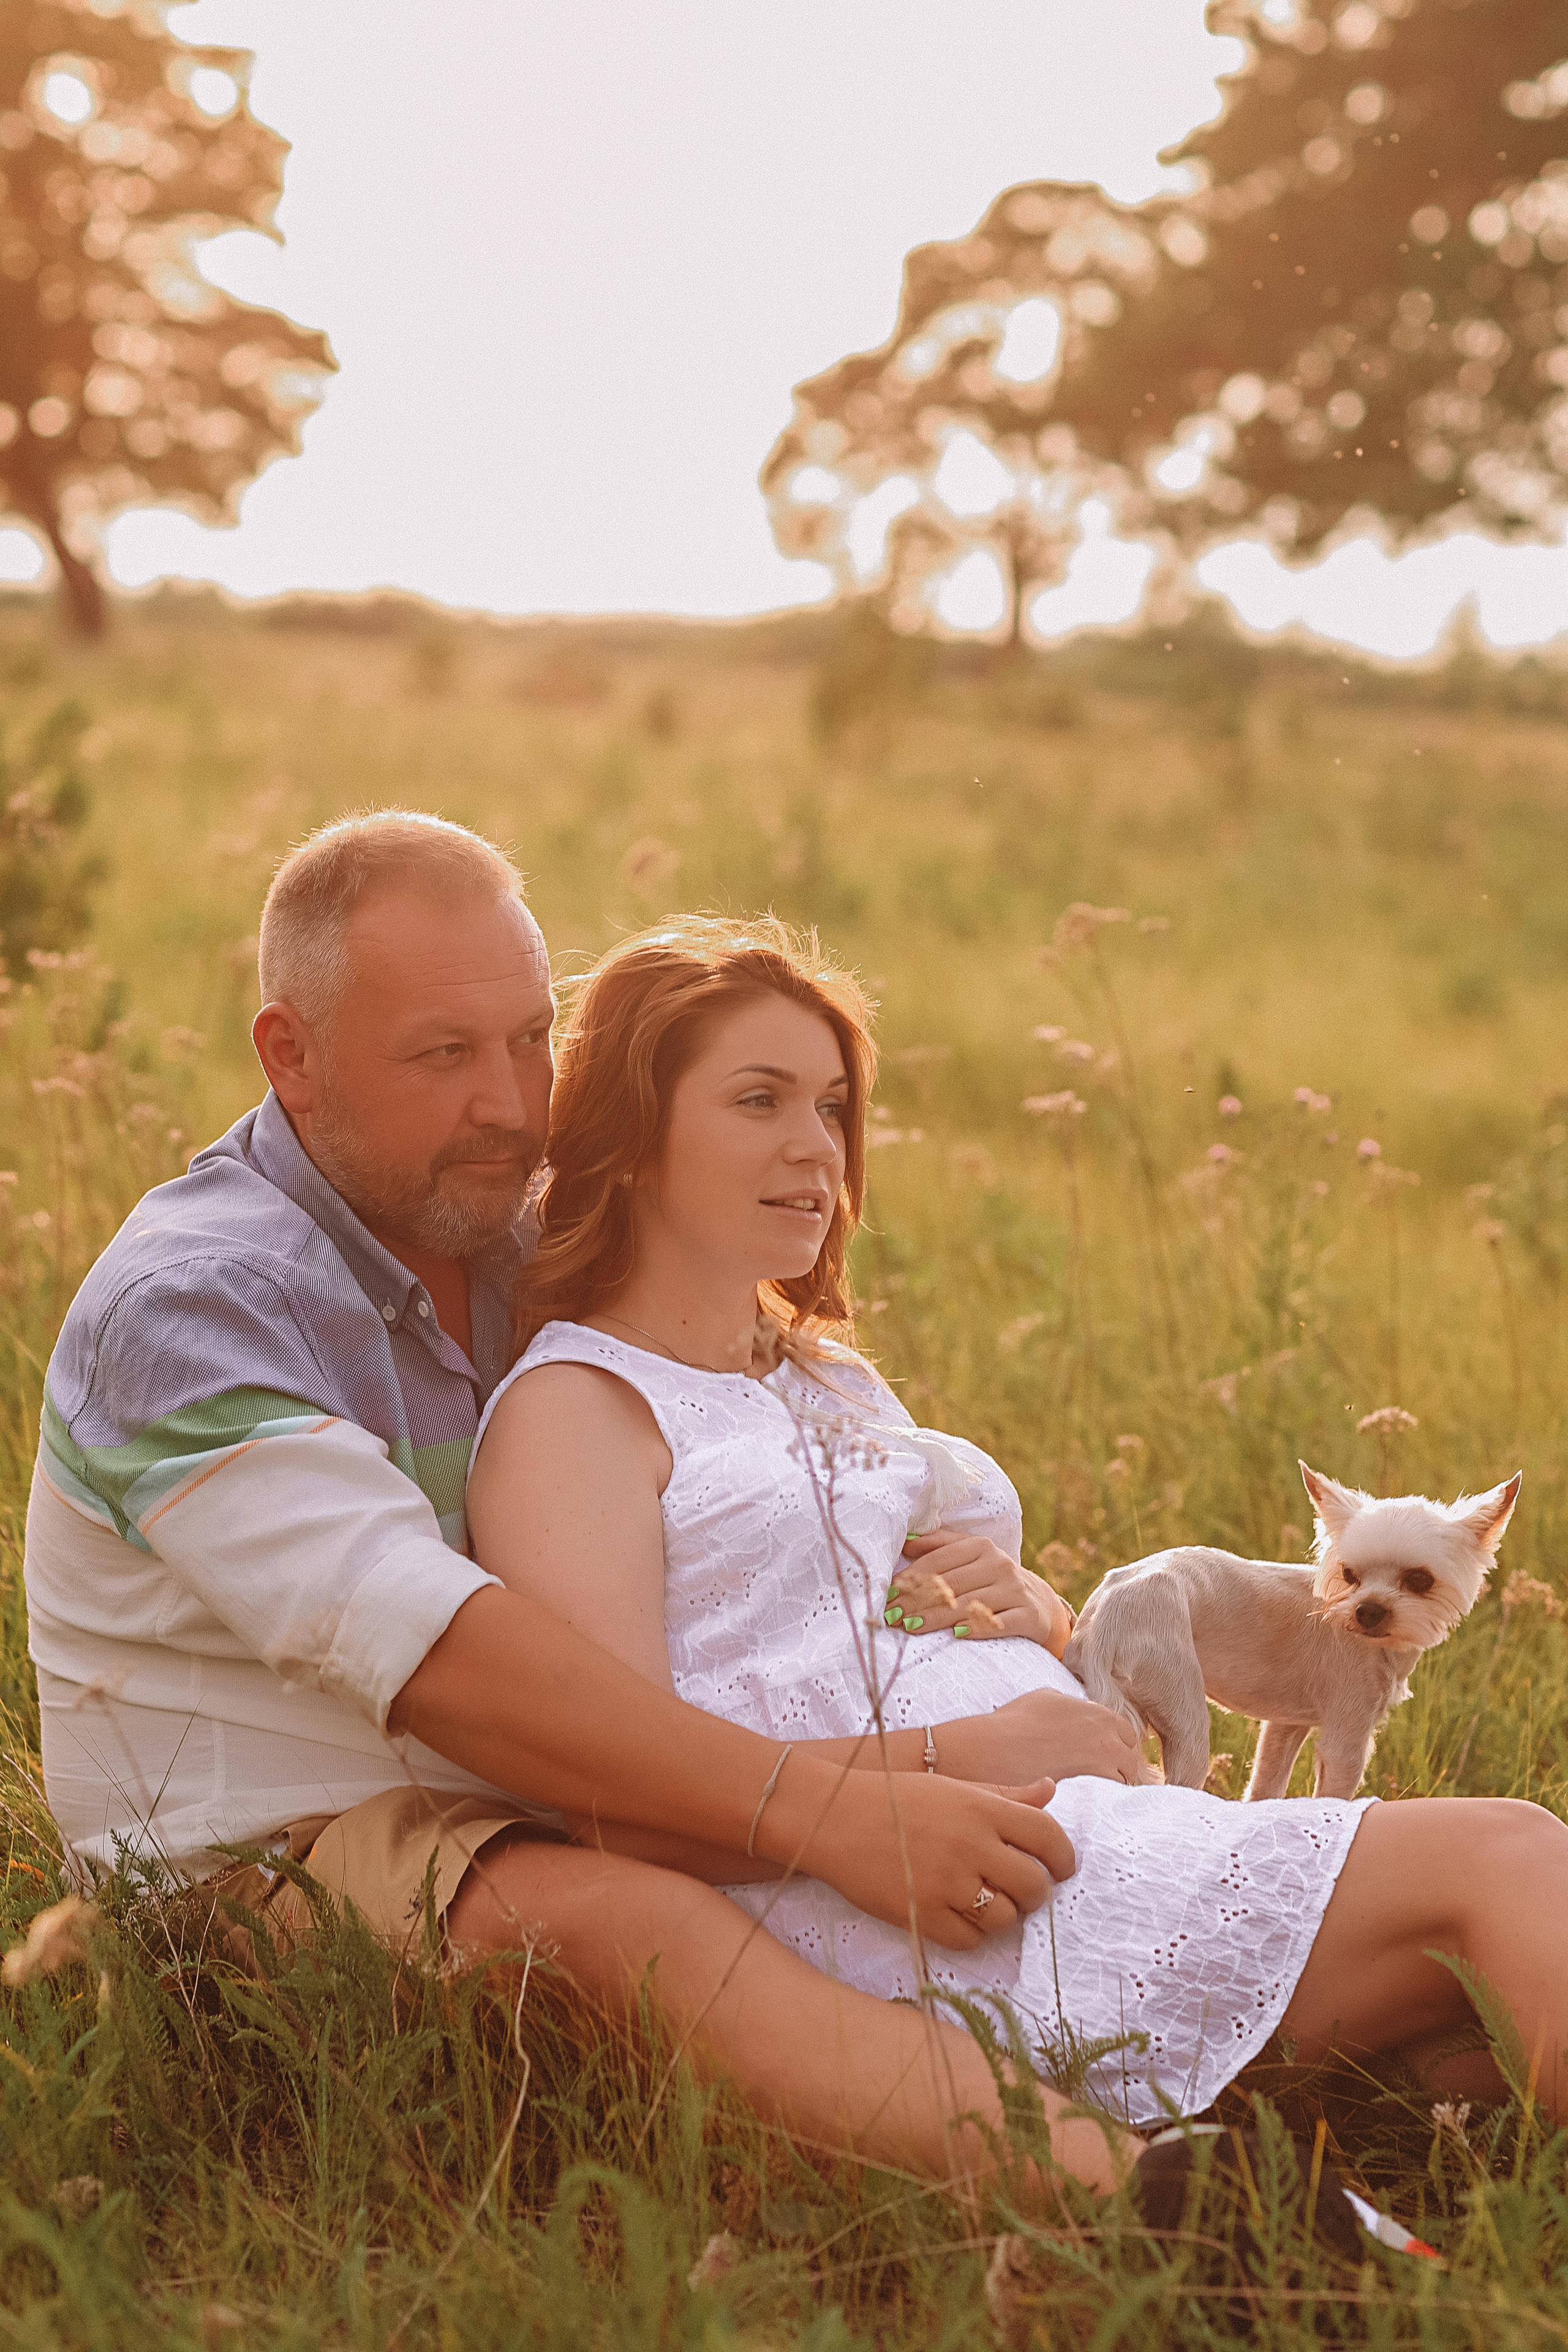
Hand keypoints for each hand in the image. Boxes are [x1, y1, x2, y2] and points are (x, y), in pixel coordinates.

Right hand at [782, 1770, 1075, 1952]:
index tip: (1061, 1868)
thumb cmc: (894, 1798)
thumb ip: (1004, 1795)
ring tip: (984, 1902)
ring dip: (1002, 1915)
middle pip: (1034, 1885)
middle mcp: (970, 1844)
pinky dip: (970, 1934)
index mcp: (980, 1807)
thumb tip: (1050, 1791)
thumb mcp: (952, 1787)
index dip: (1064, 1858)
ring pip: (1005, 1918)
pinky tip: (956, 1916)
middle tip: (1020, 1890)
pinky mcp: (922, 1914)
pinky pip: (969, 1941)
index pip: (1048, 1836)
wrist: (831, 1817)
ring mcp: (946, 1882)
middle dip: (1035, 1893)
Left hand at [890, 1529, 1074, 1655]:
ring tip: (910, 1628)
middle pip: (949, 1585)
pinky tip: (956, 1635)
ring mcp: (1015, 1589)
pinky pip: (1000, 1623)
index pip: (938, 1561)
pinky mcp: (1028, 1615)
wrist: (1039, 1603)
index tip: (888, 1595)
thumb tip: (905, 1542)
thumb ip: (939, 1546)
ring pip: (969, 1604)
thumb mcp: (971, 1556)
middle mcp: (999, 1564)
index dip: (910, 1578)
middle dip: (916, 1602)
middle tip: (891, 1617)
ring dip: (936, 1618)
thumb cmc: (992, 1579)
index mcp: (980, 1546)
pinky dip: (977, 1629)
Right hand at [934, 1688, 1143, 1786]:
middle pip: (1129, 1758)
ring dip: (1111, 1788)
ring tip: (1089, 1797)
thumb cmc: (1012, 1725)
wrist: (996, 1751)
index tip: (1101, 1759)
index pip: (1125, 1734)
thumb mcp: (1043, 1698)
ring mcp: (1104, 1761)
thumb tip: (1075, 1709)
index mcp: (1097, 1713)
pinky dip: (1102, 1803)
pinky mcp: (1096, 1788)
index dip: (1113, 1747)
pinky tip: (1084, 1806)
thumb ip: (1068, 1704)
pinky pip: (1111, 1799)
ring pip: (1123, 1781)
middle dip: (1117, 1768)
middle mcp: (1107, 1735)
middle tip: (1096, 1781)